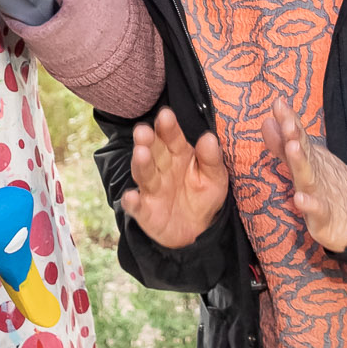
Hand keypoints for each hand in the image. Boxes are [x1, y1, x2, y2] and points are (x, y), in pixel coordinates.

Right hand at [118, 107, 228, 248]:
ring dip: (140, 164)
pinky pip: (137, 206)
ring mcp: (151, 189)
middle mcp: (162, 168)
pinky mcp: (145, 211)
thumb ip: (211, 159)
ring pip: (144, 173)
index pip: (172, 138)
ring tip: (140, 153)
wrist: (198, 232)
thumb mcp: (215, 177)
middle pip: (153, 151)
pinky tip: (131, 196)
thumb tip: (209, 137)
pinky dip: (132, 202)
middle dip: (148, 140)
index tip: (166, 115)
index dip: (168, 127)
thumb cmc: (204, 197)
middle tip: (144, 130)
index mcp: (179, 155)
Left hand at [269, 99, 346, 253]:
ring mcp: (321, 193)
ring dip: (300, 162)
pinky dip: (310, 205)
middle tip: (287, 120)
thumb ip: (282, 146)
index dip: (289, 121)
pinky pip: (318, 210)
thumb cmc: (324, 187)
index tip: (279, 103)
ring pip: (308, 177)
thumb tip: (267, 121)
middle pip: (304, 152)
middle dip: (295, 135)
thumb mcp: (303, 165)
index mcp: (309, 160)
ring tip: (292, 146)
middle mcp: (315, 173)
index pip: (298, 138)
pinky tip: (299, 199)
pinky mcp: (325, 217)